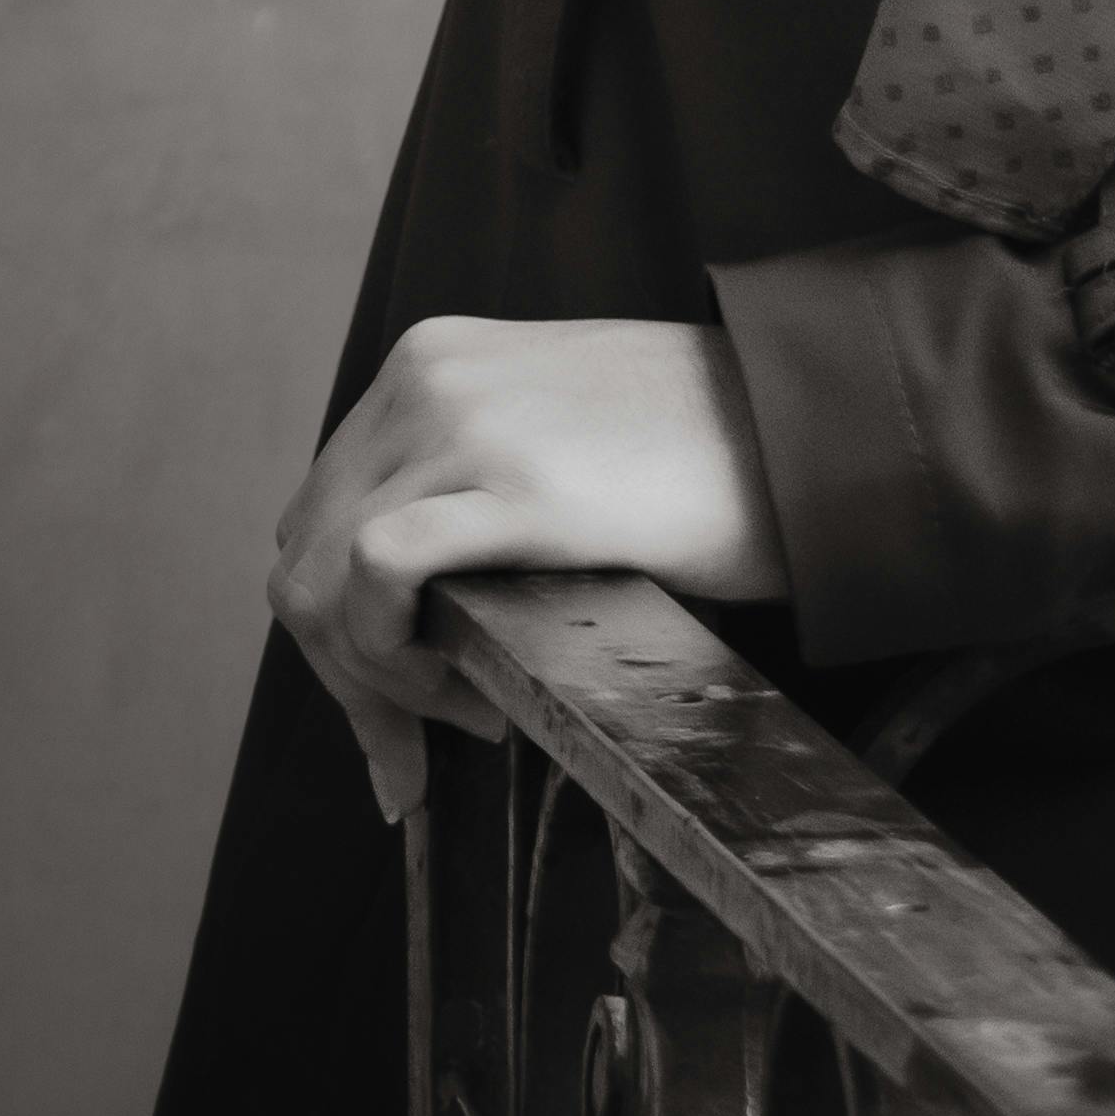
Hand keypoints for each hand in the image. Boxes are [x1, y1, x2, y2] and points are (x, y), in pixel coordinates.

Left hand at [268, 312, 789, 824]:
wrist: (810, 423)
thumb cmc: (704, 450)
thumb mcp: (552, 433)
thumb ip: (467, 482)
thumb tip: (404, 609)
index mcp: (431, 359)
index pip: (321, 510)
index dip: (339, 627)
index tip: (395, 710)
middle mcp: (426, 377)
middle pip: (305, 552)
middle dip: (346, 674)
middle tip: (414, 756)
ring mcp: (464, 422)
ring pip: (324, 577)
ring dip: (375, 682)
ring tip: (464, 719)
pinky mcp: (515, 484)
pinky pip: (377, 574)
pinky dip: (394, 658)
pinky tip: (472, 695)